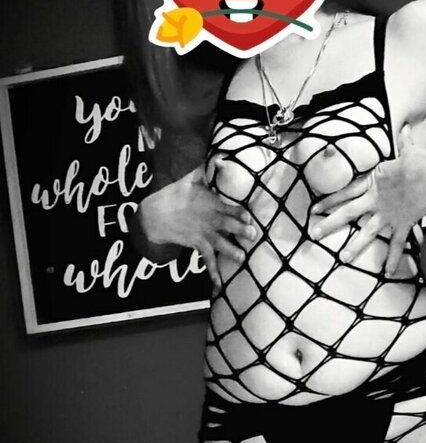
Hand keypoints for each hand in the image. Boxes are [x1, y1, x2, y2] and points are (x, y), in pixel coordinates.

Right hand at [139, 165, 254, 288]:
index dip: (237, 212)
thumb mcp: (191, 178)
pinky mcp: (198, 245)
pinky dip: (213, 274)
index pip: (227, 208)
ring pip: (220, 244)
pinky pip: (207, 261)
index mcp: (210, 204)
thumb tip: (221, 156)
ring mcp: (204, 235)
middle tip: (252, 235)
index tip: (248, 216)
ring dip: (231, 251)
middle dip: (239, 231)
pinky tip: (220, 286)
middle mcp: (209, 220)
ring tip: (241, 258)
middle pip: (227, 226)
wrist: (156, 215)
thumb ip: (207, 168)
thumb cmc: (177, 194)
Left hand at [309, 125, 425, 275]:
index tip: (314, 208)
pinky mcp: (403, 223)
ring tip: (343, 258)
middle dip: (330, 224)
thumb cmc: (422, 161)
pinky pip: (398, 243)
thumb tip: (406, 129)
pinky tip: (388, 273)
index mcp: (373, 183)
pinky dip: (395, 259)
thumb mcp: (408, 151)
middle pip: (348, 213)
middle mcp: (376, 201)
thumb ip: (403, 143)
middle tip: (314, 234)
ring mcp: (389, 214)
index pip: (345, 192)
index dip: (329, 200)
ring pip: (368, 232)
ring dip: (355, 246)